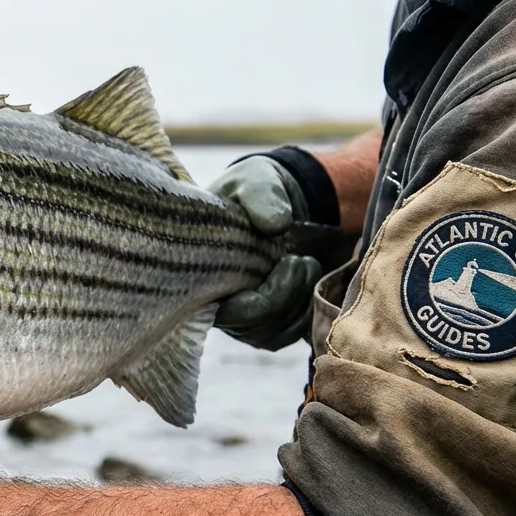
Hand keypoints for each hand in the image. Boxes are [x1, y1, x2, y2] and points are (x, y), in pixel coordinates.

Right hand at [208, 156, 323, 350]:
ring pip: (277, 334)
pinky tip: (314, 279)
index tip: (286, 262)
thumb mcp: (254, 182)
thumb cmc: (254, 192)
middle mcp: (222, 304)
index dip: (258, 301)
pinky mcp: (274, 321)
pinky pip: (294, 334)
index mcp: (202, 277)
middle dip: (286, 296)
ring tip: (308, 263)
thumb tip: (275, 224)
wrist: (279, 201)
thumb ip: (260, 196)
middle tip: (301, 260)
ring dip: (301, 302)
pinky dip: (311, 311)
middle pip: (255, 328)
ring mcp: (248, 317)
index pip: (226, 314)